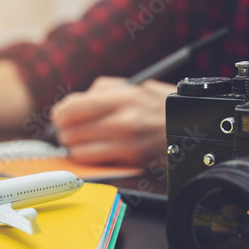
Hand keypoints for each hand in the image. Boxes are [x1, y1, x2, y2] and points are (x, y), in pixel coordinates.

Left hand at [50, 76, 173, 166]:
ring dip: (73, 145)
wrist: (188, 125)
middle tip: (68, 127)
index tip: (59, 114)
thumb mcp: (131, 86)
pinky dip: (86, 156)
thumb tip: (71, 104)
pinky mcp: (128, 161)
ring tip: (79, 138)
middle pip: (71, 131)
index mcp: (122, 100)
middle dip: (64, 130)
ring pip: (77, 150)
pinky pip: (93, 162)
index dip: (60, 113)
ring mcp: (126, 145)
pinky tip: (91, 148)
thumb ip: (99, 91)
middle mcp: (122, 123)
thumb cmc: (157, 104)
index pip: (73, 109)